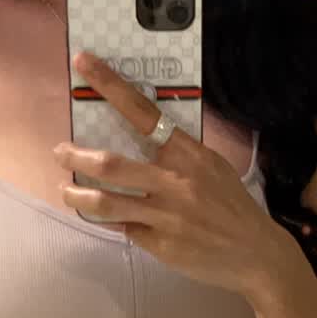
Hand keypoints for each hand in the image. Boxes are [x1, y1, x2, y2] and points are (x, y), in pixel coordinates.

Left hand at [55, 51, 286, 298]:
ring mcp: (166, 217)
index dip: (110, 87)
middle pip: (112, 165)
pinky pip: (125, 229)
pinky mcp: (160, 245)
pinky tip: (109, 219)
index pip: (144, 113)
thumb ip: (179, 155)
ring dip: (77, 195)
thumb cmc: (232, 206)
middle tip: (60, 152)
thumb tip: (140, 138)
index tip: (83, 63)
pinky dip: (114, 222)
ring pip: (106, 203)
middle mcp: (175, 183)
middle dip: (77, 156)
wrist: (256, 254)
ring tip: (66, 190)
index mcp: (190, 155)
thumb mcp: (212, 168)